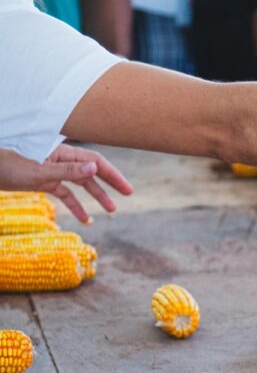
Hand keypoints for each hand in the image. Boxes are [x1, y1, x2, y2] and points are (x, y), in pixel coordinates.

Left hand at [0, 144, 133, 223]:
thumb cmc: (8, 165)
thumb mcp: (39, 170)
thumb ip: (68, 170)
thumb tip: (95, 168)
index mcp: (63, 153)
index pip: (95, 162)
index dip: (113, 175)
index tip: (126, 189)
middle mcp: (62, 160)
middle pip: (92, 171)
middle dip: (110, 183)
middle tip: (128, 193)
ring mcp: (53, 170)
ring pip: (81, 183)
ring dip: (96, 196)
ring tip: (111, 210)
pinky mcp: (45, 181)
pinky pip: (66, 193)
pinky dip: (75, 205)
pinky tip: (85, 219)